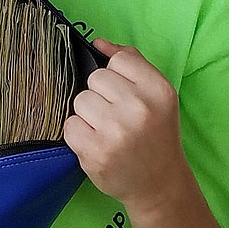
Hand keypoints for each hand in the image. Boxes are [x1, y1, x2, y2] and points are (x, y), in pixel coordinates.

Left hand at [63, 39, 185, 209]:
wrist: (159, 185)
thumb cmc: (155, 134)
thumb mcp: (156, 94)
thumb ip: (131, 62)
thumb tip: (99, 42)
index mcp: (158, 90)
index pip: (118, 60)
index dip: (117, 77)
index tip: (126, 95)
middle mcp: (139, 109)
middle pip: (95, 78)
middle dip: (101, 96)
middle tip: (118, 117)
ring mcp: (116, 131)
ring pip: (79, 100)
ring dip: (88, 115)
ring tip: (107, 131)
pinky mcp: (95, 152)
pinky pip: (69, 125)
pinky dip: (78, 134)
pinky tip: (97, 144)